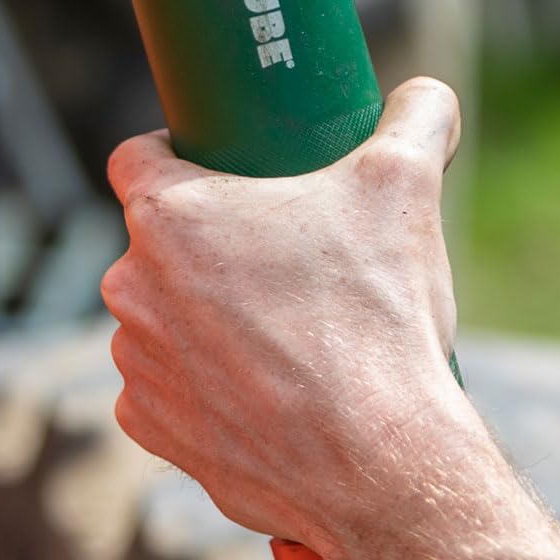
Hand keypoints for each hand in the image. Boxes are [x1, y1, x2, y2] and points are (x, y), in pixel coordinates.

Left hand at [101, 79, 499, 559]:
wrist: (380, 464)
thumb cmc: (377, 318)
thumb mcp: (407, 187)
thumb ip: (415, 118)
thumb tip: (429, 95)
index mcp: (169, 213)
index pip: (136, 155)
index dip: (178, 154)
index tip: (227, 172)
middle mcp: (130, 284)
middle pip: (159, 241)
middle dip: (211, 245)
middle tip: (284, 258)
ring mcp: (135, 362)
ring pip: (164, 316)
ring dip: (206, 318)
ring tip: (286, 333)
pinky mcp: (151, 429)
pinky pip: (168, 389)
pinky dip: (207, 388)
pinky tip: (266, 393)